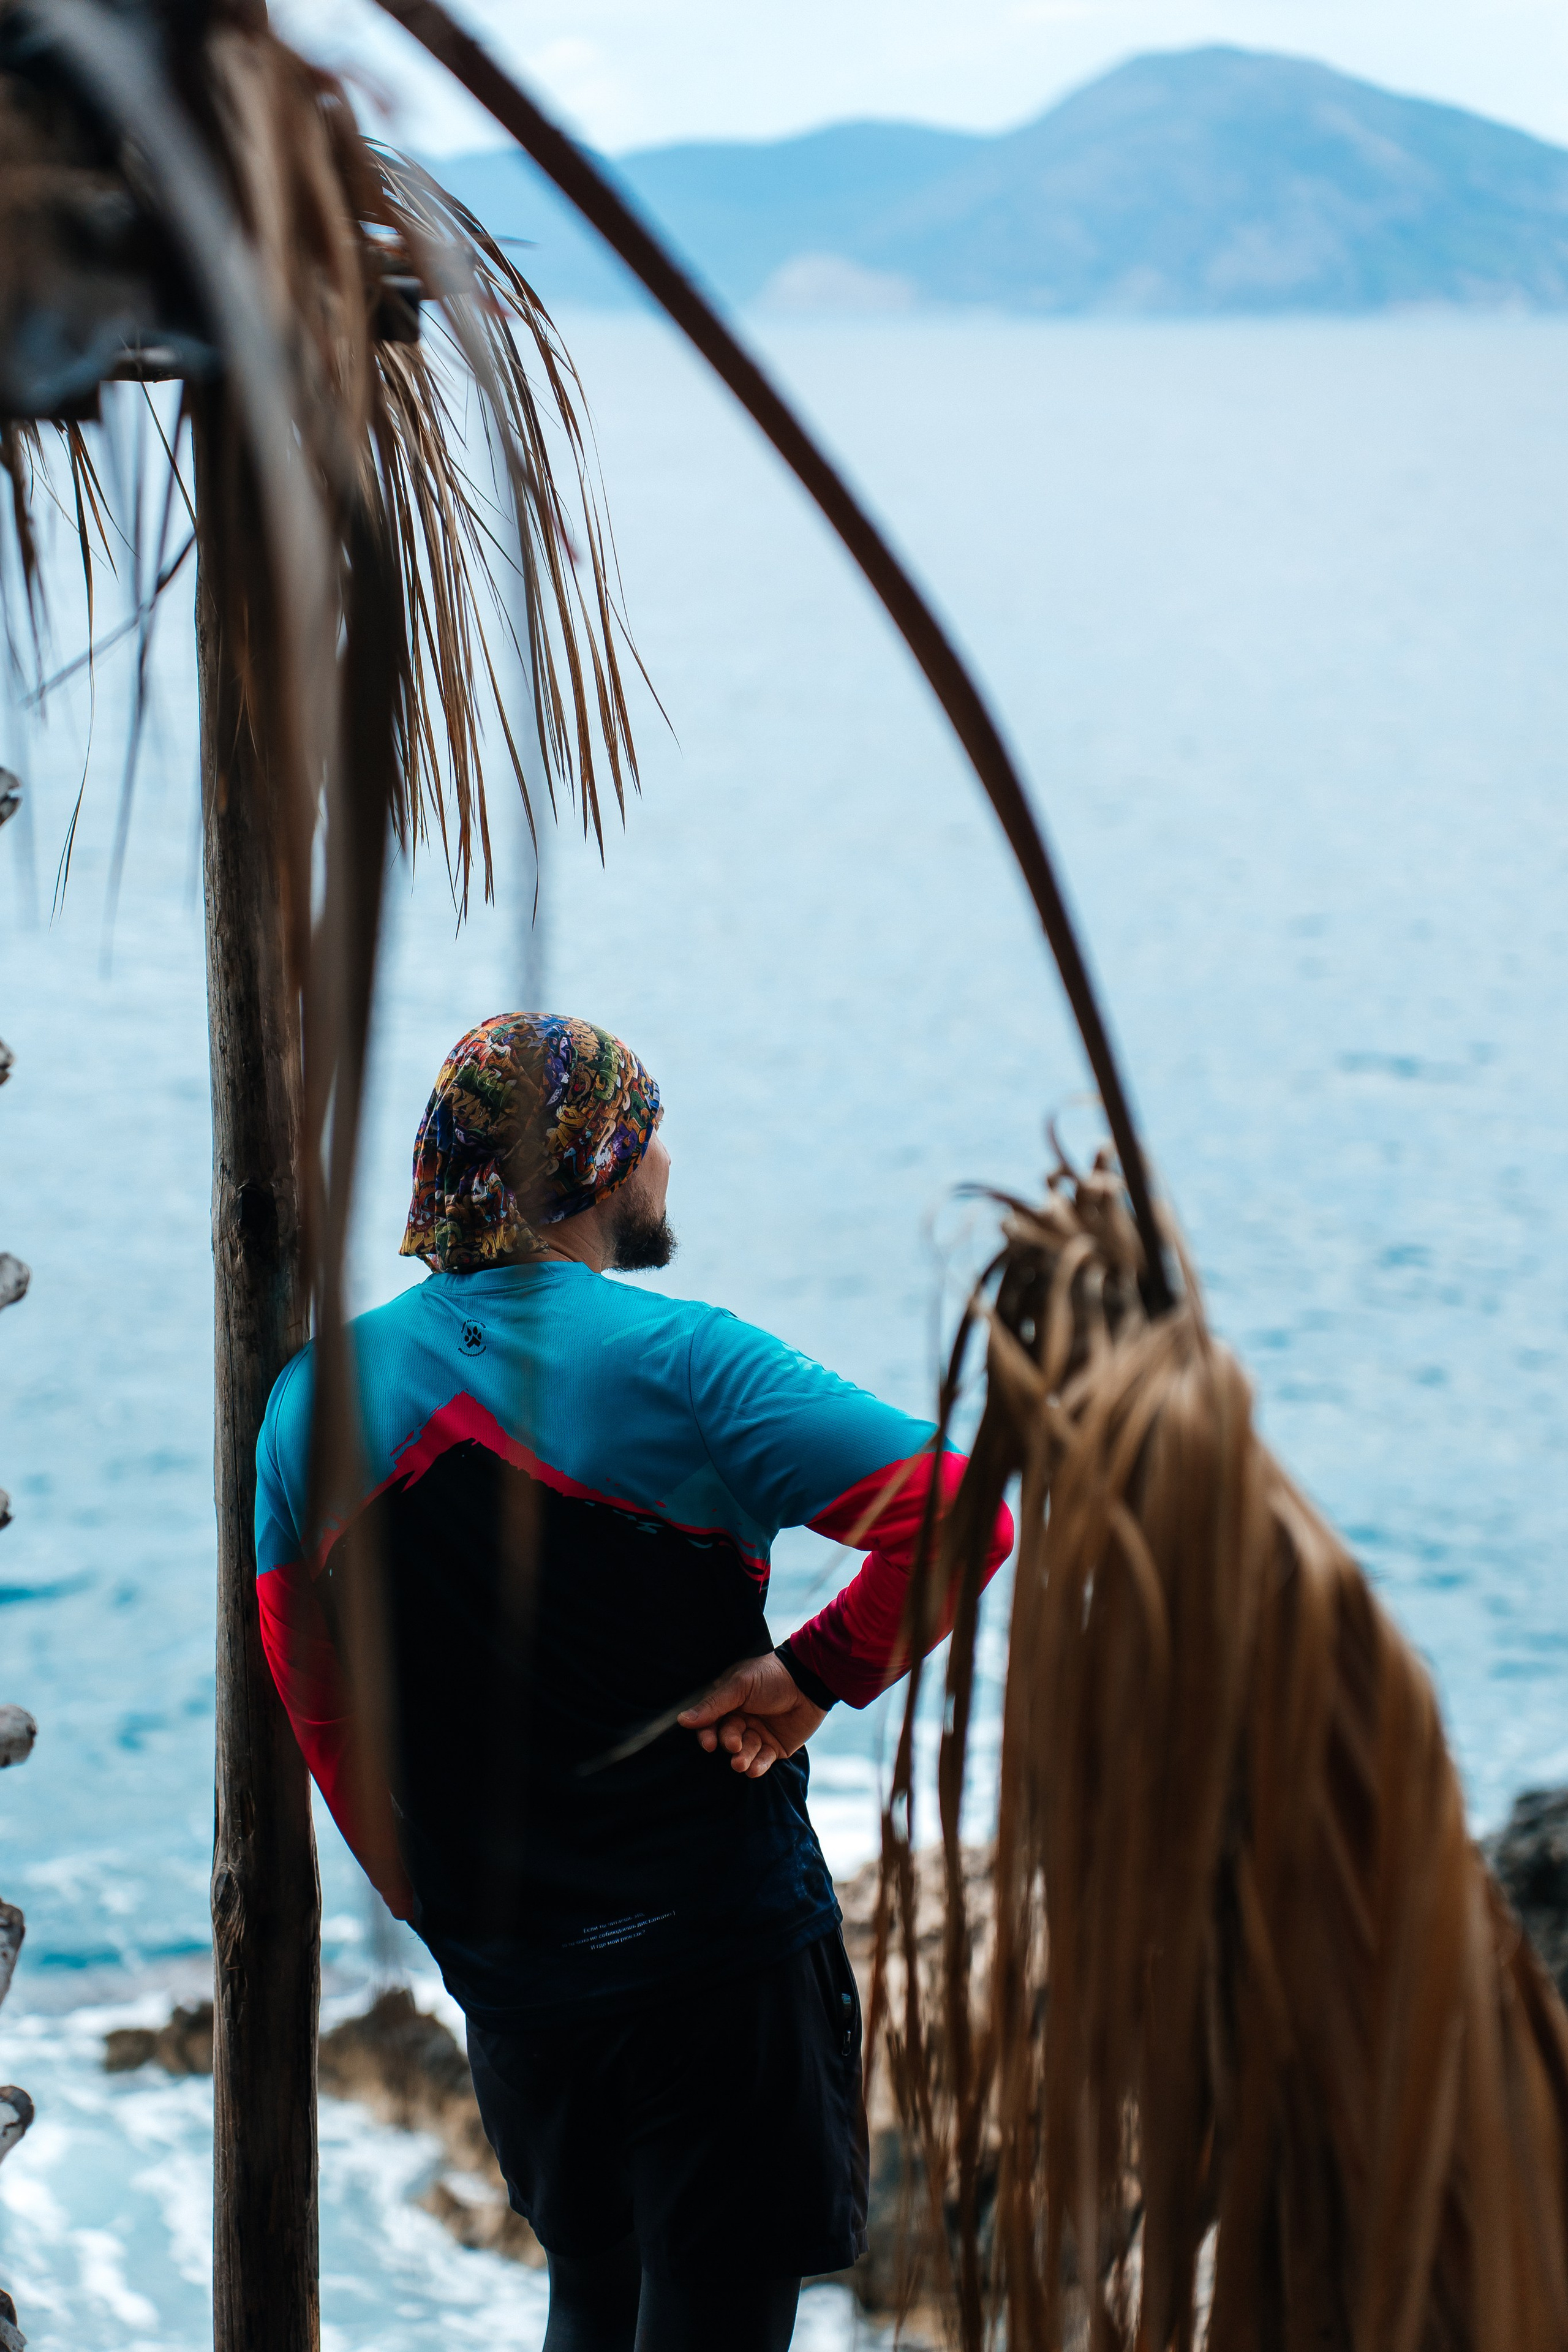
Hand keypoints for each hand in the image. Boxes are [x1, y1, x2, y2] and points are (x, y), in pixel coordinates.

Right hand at [678, 1653, 826, 1779]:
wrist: (810, 1682)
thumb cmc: (772, 1676)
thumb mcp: (740, 1685)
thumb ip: (713, 1705)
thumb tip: (682, 1720)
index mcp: (729, 1702)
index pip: (710, 1722)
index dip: (706, 1734)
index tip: (708, 1743)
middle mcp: (741, 1719)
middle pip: (726, 1739)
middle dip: (728, 1744)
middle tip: (733, 1745)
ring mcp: (758, 1734)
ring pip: (743, 1753)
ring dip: (741, 1759)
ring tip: (742, 1762)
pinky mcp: (775, 1747)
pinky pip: (762, 1761)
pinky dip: (757, 1766)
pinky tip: (754, 1769)